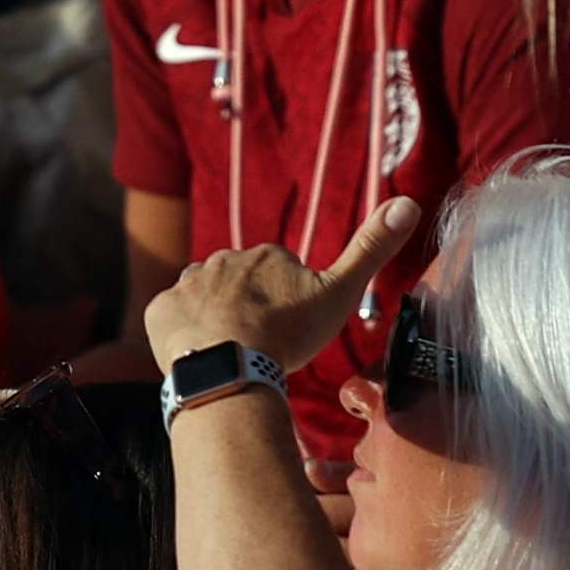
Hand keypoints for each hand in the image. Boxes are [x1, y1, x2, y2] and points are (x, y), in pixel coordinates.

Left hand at [140, 193, 414, 373]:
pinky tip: (200, 355)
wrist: (229, 368)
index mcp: (266, 254)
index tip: (290, 330)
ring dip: (215, 320)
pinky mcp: (159, 310)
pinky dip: (183, 335)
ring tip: (231, 354)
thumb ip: (371, 249)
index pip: (277, 276)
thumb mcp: (338, 293)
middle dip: (248, 310)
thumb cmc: (287, 333)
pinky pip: (172, 319)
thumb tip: (410, 201)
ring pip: (205, 300)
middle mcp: (224, 260)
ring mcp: (188, 284)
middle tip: (261, 345)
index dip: (286, 306)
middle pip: (240, 287)